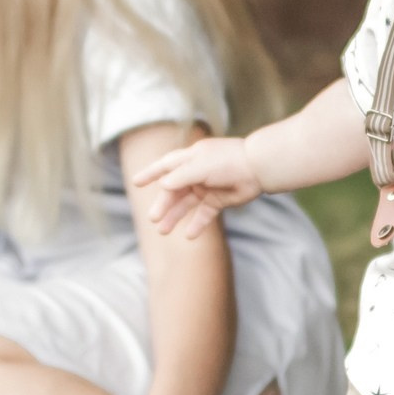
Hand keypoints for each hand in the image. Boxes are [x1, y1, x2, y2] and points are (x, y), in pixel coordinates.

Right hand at [131, 137, 263, 239]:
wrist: (257, 168)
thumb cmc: (227, 161)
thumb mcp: (199, 166)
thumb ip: (180, 177)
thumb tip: (162, 185)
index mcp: (190, 159)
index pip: (165, 166)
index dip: (150, 173)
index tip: (135, 182)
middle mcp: (196, 173)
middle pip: (174, 190)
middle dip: (163, 204)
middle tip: (153, 218)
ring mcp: (207, 187)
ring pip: (186, 205)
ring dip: (174, 217)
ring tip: (163, 231)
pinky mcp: (218, 201)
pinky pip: (204, 215)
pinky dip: (196, 225)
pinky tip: (189, 235)